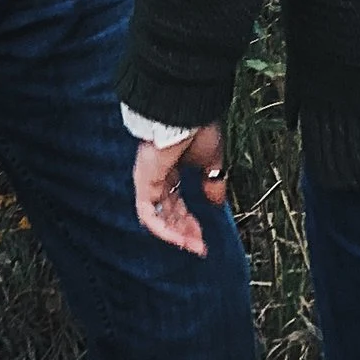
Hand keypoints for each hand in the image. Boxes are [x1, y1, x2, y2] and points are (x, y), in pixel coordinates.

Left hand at [131, 123, 229, 257]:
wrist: (186, 111)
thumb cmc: (197, 126)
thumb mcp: (211, 160)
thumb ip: (212, 182)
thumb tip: (216, 202)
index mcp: (170, 170)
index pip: (176, 203)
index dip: (189, 222)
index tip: (203, 238)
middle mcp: (156, 177)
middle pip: (168, 213)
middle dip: (184, 232)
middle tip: (200, 247)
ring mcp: (147, 180)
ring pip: (157, 218)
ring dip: (176, 235)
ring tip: (193, 247)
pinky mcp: (144, 182)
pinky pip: (149, 213)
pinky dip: (164, 229)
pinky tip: (180, 239)